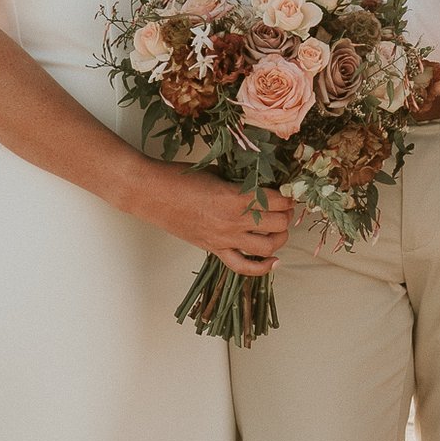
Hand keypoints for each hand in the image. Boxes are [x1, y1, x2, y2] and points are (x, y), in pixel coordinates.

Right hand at [154, 168, 293, 276]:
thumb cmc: (179, 178)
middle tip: (286, 209)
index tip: (289, 193)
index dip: (288, 197)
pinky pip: (243, 267)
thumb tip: (260, 184)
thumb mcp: (217, 172)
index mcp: (236, 197)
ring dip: (279, 239)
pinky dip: (262, 268)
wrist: (151, 193)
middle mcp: (234, 221)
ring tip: (279, 229)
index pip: (278, 201)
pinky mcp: (214, 249)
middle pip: (278, 224)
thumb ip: (239, 182)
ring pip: (267, 247)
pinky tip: (273, 262)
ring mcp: (224, 238)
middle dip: (287, 216)